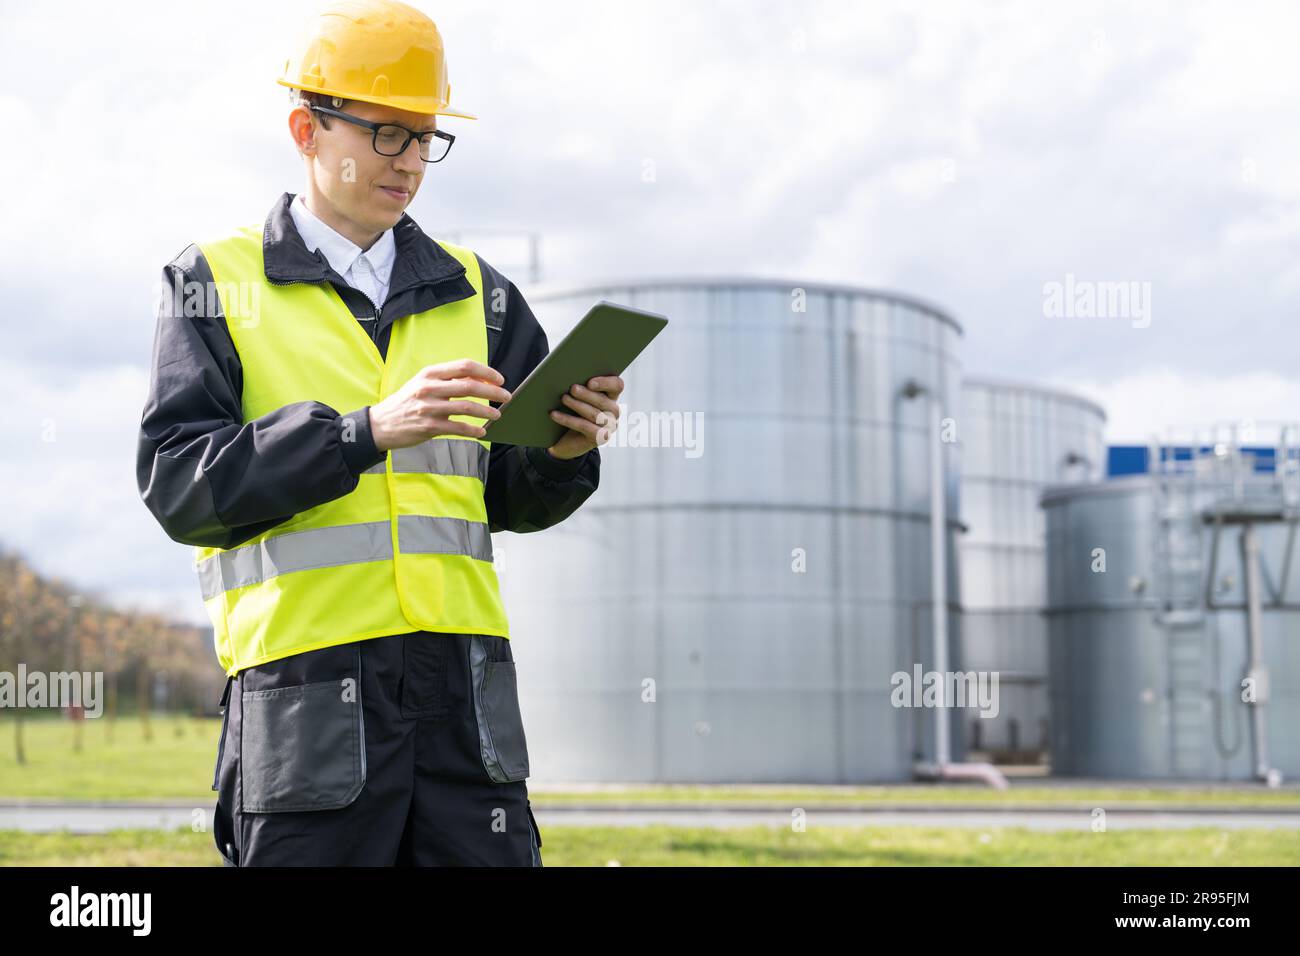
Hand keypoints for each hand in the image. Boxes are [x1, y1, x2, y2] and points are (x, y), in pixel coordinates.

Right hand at [368, 359, 511, 451]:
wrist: (380, 424)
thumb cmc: (406, 402)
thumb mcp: (421, 383)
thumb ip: (446, 380)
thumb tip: (478, 381)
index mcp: (429, 374)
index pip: (464, 366)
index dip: (486, 371)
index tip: (499, 379)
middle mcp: (429, 388)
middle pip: (469, 385)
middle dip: (493, 391)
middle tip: (506, 396)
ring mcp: (429, 408)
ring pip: (467, 407)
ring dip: (487, 411)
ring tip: (497, 415)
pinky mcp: (429, 427)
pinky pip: (458, 428)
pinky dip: (474, 430)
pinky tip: (482, 431)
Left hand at [547, 375, 624, 459]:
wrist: (566, 440)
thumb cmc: (571, 412)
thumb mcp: (576, 397)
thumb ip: (579, 386)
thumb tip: (567, 375)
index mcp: (611, 396)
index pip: (617, 385)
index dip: (606, 382)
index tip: (589, 382)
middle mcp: (614, 411)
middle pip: (604, 401)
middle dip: (587, 394)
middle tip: (573, 388)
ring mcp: (609, 426)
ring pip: (595, 414)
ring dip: (577, 405)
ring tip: (563, 398)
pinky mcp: (601, 438)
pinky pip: (584, 426)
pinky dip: (568, 420)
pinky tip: (554, 414)